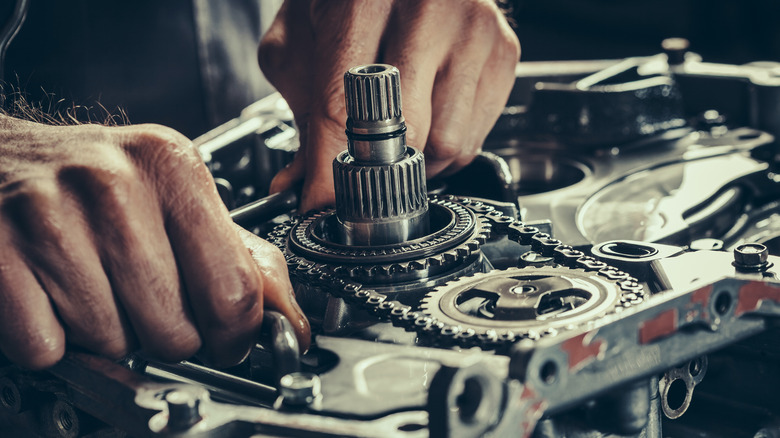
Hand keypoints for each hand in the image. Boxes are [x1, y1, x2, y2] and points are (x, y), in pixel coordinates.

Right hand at [0, 115, 309, 369]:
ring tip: (95, 288)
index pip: (234, 290)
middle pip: (174, 330)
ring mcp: (50, 215)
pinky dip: (52, 339)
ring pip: (111, 342)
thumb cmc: (94, 182)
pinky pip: (46, 345)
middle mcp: (114, 184)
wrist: (2, 157)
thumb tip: (290, 319)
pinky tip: (53, 296)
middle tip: (146, 303)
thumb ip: (239, 255)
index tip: (225, 341)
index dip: (233, 335)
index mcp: (173, 168)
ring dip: (107, 335)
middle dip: (165, 337)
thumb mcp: (176, 196)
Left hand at [259, 0, 519, 210]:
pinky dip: (446, 147)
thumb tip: (304, 186)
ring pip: (447, 143)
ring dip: (417, 161)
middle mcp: (430, 6)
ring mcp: (475, 29)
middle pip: (406, 130)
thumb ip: (301, 113)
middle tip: (360, 167)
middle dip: (377, 165)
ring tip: (396, 138)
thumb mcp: (300, 42)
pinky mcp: (504, 53)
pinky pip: (475, 137)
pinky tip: (428, 119)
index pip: (345, 103)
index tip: (323, 201)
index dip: (331, 165)